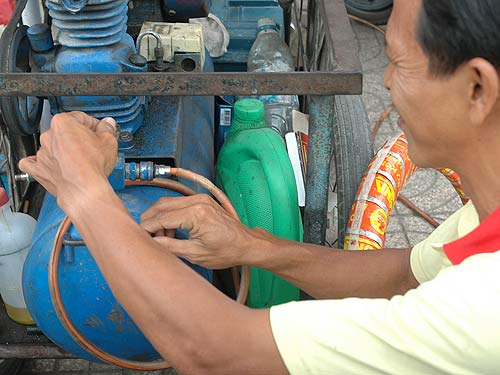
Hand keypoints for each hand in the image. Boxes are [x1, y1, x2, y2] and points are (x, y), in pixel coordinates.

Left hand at [18, 111, 117, 211]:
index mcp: (63, 123)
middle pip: (66, 132)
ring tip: (80, 160)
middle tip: (93, 146)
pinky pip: (32, 163)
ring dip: (64, 150)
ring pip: (52, 146)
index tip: (100, 130)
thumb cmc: (93, 166)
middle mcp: (48, 136)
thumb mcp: (109, 141)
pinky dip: (40, 162)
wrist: (84, 189)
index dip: (93, 124)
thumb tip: (107, 125)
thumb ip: (107, 129)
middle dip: (79, 137)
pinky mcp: (39, 169)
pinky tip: (50, 163)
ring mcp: (42, 153)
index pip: (80, 117)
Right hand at [140, 194, 265, 268]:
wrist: (245, 244)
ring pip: (167, 203)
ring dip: (159, 218)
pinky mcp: (201, 200)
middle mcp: (197, 201)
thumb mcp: (195, 254)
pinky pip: (178, 204)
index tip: (140, 239)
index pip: (161, 218)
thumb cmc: (226, 251)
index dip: (147, 229)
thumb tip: (150, 243)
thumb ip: (170, 247)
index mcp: (195, 214)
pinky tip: (172, 231)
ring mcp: (200, 198)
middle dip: (150, 221)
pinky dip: (170, 215)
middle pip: (160, 206)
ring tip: (164, 238)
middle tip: (148, 238)